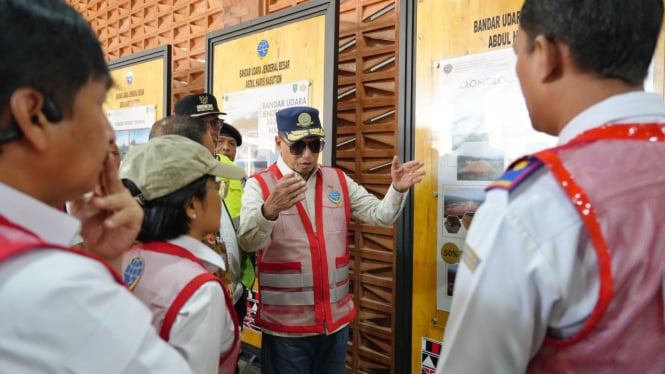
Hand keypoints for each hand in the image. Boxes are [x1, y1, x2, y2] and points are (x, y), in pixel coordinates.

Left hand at [68, 157, 142, 271]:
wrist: (99, 249)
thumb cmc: (91, 228)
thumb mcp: (80, 210)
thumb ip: (79, 197)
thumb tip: (73, 183)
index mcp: (106, 190)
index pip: (103, 175)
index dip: (101, 164)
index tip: (97, 152)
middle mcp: (119, 194)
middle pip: (114, 180)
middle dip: (110, 169)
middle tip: (105, 159)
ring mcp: (128, 205)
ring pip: (119, 198)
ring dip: (107, 200)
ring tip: (96, 202)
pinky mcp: (135, 218)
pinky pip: (126, 215)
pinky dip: (116, 219)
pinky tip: (108, 223)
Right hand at [261, 173, 306, 219]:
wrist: (273, 205)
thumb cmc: (276, 194)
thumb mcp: (278, 184)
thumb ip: (285, 178)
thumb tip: (292, 173)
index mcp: (279, 187)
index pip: (287, 182)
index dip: (294, 179)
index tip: (299, 178)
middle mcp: (282, 192)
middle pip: (292, 187)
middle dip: (299, 184)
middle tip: (303, 182)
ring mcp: (286, 198)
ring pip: (295, 193)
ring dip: (301, 190)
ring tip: (305, 187)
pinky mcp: (289, 204)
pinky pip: (296, 200)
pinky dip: (300, 197)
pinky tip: (303, 195)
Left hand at [390, 156, 425, 191]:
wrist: (397, 183)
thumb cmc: (396, 174)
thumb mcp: (394, 168)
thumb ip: (395, 162)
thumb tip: (396, 156)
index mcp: (406, 167)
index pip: (410, 164)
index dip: (413, 163)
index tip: (417, 161)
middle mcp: (410, 171)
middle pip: (415, 167)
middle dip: (419, 165)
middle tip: (422, 163)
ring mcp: (411, 176)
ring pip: (416, 174)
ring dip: (420, 173)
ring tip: (424, 172)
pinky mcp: (411, 182)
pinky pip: (415, 181)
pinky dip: (417, 180)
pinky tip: (420, 179)